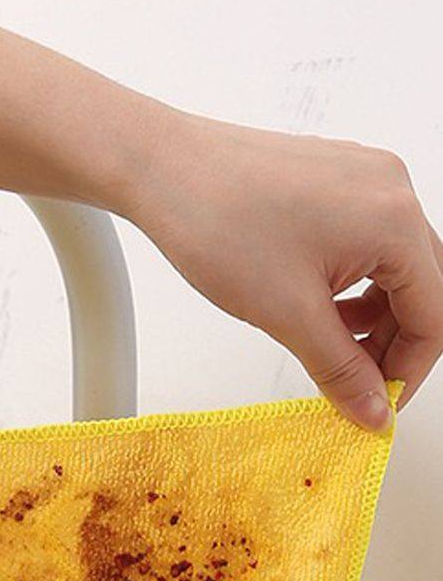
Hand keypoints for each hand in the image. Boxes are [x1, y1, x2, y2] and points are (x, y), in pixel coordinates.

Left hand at [125, 113, 442, 428]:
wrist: (164, 169)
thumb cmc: (218, 222)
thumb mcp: (287, 314)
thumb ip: (339, 369)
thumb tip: (372, 411)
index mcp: (394, 221)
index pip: (435, 313)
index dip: (408, 369)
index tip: (377, 405)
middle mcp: (393, 190)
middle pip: (421, 288)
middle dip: (391, 345)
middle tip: (353, 388)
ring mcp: (367, 180)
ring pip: (393, 268)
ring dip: (371, 319)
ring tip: (330, 351)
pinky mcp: (339, 181)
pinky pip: (367, 243)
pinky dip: (352, 286)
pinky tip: (321, 311)